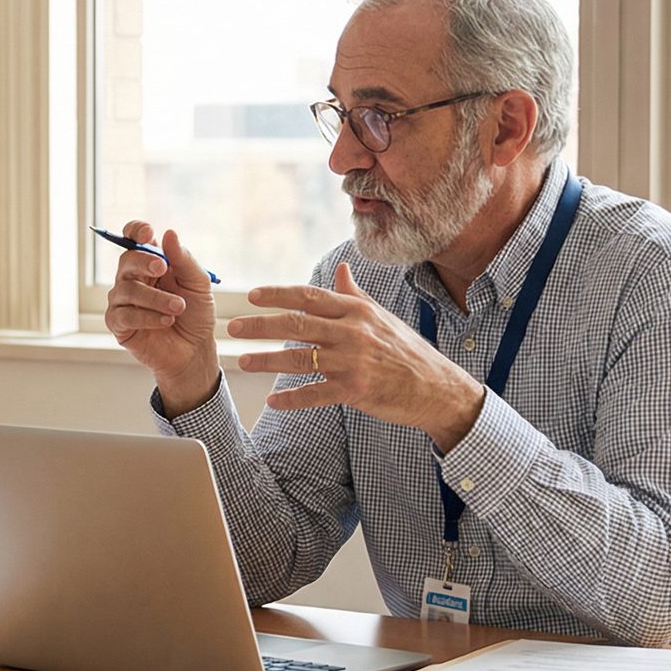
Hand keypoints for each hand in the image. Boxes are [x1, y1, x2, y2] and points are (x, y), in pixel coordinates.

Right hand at [102, 222, 219, 415]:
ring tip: (178, 308)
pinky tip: (167, 321)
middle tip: (163, 268)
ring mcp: (123, 301)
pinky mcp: (118, 324)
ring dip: (156, 298)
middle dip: (143, 261)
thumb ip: (184, 260)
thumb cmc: (196, 315)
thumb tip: (169, 233)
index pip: (133, 238)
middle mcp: (133, 279)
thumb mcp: (199, 284)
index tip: (148, 233)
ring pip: (127, 289)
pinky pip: (125, 314)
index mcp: (151, 263)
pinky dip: (148, 317)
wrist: (195, 350)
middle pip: (126, 260)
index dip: (135, 231)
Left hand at [227, 262, 485, 451]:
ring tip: (243, 360)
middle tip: (233, 327)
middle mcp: (353, 332)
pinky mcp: (356, 390)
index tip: (252, 295)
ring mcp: (353, 362)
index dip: (278, 294)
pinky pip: (315, 393)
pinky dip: (292, 399)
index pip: (308, 297)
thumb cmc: (406, 351)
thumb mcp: (381, 317)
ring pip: (300, 358)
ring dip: (267, 360)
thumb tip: (340, 270)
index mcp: (356, 311)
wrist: (437, 387)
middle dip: (260, 325)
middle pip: (296, 324)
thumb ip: (354, 295)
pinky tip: (273, 401)